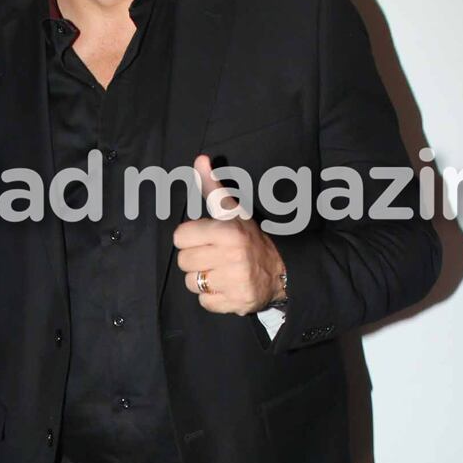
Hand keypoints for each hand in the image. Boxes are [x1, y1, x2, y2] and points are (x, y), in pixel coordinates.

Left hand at [173, 156, 285, 315]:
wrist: (283, 270)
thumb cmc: (251, 238)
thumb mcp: (233, 212)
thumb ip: (213, 188)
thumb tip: (200, 159)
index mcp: (228, 232)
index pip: (180, 237)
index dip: (189, 238)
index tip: (203, 238)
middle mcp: (231, 257)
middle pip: (183, 261)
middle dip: (195, 259)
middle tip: (213, 256)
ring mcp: (235, 282)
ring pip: (191, 283)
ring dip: (202, 279)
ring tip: (219, 271)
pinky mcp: (236, 303)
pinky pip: (205, 302)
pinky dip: (212, 297)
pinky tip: (226, 286)